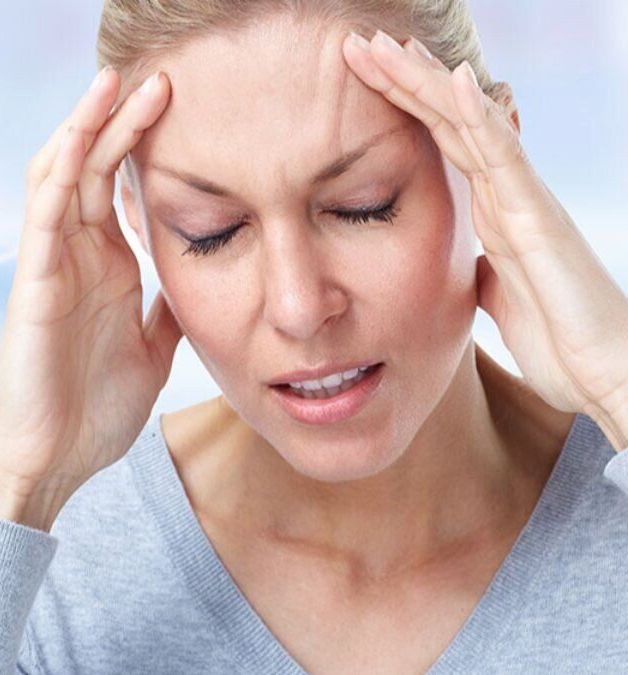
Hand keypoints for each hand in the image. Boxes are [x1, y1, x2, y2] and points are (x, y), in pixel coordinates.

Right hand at [0, 68, 182, 529]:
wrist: (51, 460)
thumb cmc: (92, 411)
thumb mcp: (152, 351)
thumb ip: (166, 309)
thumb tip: (198, 281)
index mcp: (107, 266)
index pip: (120, 186)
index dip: (145, 143)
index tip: (185, 106)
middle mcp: (77, 255)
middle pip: (93, 165)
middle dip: (123, 119)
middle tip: (163, 76)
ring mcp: (51, 264)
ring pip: (62, 174)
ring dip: (86, 127)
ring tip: (116, 81)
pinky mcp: (34, 282)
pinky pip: (43, 213)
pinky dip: (60, 169)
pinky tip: (80, 133)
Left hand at [343, 31, 627, 447]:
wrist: (604, 375)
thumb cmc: (559, 339)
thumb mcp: (496, 297)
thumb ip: (482, 268)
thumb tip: (465, 260)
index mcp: (492, 210)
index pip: (438, 142)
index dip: (402, 106)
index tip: (362, 75)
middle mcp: (507, 193)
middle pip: (447, 120)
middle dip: (403, 79)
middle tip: (359, 41)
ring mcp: (524, 198)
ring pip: (469, 123)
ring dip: (427, 81)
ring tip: (389, 44)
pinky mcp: (538, 217)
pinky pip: (504, 156)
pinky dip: (479, 114)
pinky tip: (456, 79)